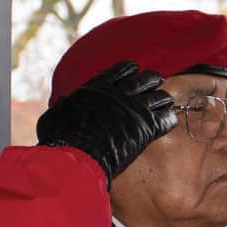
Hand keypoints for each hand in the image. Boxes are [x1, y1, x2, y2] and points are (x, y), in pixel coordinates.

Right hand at [36, 61, 175, 182]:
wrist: (77, 157)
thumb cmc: (60, 140)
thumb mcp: (55, 116)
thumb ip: (63, 106)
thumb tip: (63, 102)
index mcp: (97, 87)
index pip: (120, 70)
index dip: (130, 69)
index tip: (135, 69)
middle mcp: (118, 93)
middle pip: (144, 80)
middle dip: (152, 79)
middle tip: (157, 81)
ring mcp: (135, 109)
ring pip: (158, 97)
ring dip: (164, 98)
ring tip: (168, 101)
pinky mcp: (146, 128)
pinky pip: (165, 118)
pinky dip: (169, 118)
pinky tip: (171, 120)